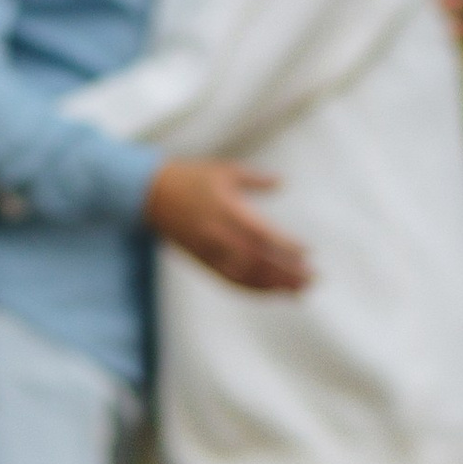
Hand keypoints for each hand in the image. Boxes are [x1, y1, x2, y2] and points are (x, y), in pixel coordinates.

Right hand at [148, 157, 311, 292]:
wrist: (148, 194)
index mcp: (227, 211)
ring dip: (274, 286)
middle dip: (288, 273)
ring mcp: (209, 252)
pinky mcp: (202, 261)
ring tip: (299, 292)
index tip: (308, 253)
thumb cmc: (189, 177)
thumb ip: (255, 180)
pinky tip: (271, 293)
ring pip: (246, 276)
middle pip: (259, 261)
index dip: (286, 247)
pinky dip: (252, 289)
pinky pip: (229, 281)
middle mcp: (219, 236)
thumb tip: (283, 182)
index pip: (262, 236)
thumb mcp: (223, 171)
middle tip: (313, 279)